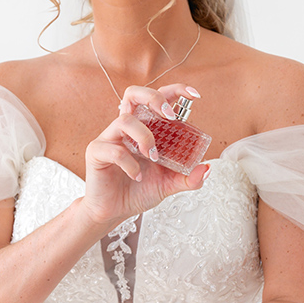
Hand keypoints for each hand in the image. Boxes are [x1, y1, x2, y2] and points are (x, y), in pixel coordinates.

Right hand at [80, 83, 209, 227]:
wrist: (115, 212)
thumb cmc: (138, 191)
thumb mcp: (169, 184)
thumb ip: (188, 178)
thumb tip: (206, 167)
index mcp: (145, 128)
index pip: (157, 98)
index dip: (175, 90)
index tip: (194, 95)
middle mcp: (127, 128)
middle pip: (134, 93)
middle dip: (154, 98)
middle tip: (170, 117)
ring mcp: (110, 137)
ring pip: (125, 119)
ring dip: (144, 136)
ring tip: (153, 156)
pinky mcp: (97, 152)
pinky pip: (114, 149)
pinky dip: (130, 163)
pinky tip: (137, 176)